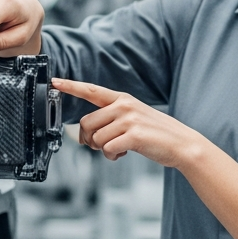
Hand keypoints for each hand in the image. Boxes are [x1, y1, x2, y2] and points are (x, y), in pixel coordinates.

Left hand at [54, 78, 208, 167]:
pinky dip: (112, 156)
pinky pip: (107, 149)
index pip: (91, 90)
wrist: (182, 144)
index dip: (71, 86)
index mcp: (122, 99)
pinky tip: (124, 153)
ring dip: (103, 149)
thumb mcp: (134, 116)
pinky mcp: (133, 135)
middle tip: (100, 145)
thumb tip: (88, 132)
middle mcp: (124, 106)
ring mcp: (129, 120)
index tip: (55, 82)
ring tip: (119, 148)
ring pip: (96, 138)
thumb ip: (112, 117)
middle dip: (89, 139)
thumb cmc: (156, 133)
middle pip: (87, 123)